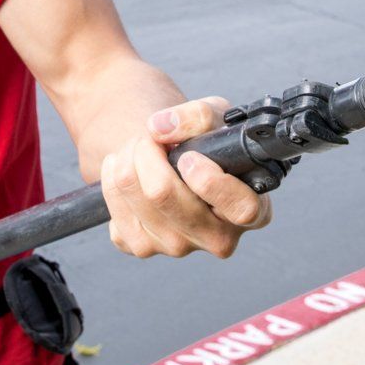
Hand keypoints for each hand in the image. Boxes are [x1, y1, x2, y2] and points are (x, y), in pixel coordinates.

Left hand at [100, 96, 272, 259]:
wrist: (174, 160)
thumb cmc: (206, 142)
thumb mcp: (216, 118)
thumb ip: (198, 116)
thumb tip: (160, 129)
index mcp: (252, 210)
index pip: (242, 209)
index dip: (212, 182)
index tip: (189, 157)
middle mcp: (218, 237)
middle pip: (166, 198)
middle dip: (149, 154)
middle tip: (149, 137)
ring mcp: (179, 247)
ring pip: (137, 201)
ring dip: (127, 162)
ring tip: (136, 147)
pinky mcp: (143, 248)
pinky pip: (116, 214)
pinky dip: (111, 182)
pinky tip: (124, 171)